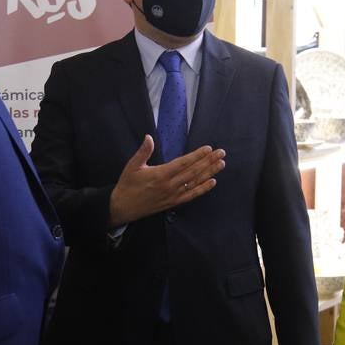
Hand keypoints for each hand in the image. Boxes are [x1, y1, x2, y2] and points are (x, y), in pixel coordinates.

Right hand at [107, 135, 224, 226]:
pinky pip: (191, 195)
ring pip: (195, 182)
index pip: (183, 163)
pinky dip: (203, 189)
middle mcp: (170, 185)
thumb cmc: (128, 185)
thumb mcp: (132, 166)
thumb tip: (148, 137)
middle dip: (208, 161)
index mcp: (160, 174)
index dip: (197, 156)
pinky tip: (212, 182)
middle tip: (221, 153)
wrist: (123, 207)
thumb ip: (143, 152)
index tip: (208, 149)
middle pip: (193, 172)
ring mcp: (173, 195)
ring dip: (209, 173)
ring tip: (221, 164)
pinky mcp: (173, 203)